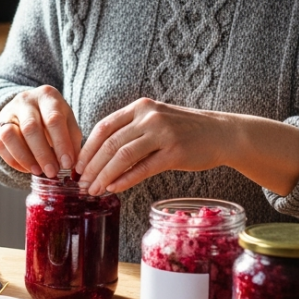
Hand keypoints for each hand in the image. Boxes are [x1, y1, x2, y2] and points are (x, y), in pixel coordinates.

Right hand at [0, 85, 83, 177]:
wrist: (30, 108)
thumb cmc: (53, 117)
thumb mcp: (68, 122)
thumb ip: (72, 141)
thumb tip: (72, 164)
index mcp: (47, 96)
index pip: (53, 119)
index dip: (61, 143)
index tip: (67, 164)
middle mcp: (25, 100)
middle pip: (30, 127)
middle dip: (42, 154)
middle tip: (52, 172)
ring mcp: (8, 112)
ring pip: (10, 136)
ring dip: (25, 158)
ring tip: (38, 171)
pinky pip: (1, 145)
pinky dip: (14, 160)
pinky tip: (27, 168)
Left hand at [75, 99, 229, 194]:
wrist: (221, 133)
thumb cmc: (183, 131)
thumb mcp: (154, 122)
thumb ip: (129, 132)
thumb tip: (98, 156)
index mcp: (139, 108)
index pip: (103, 128)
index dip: (87, 149)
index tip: (77, 167)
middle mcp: (149, 117)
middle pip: (110, 143)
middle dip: (92, 166)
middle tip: (81, 183)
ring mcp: (162, 133)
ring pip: (123, 156)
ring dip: (104, 175)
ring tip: (93, 190)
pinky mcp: (175, 152)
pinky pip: (143, 169)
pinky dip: (125, 180)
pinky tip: (114, 189)